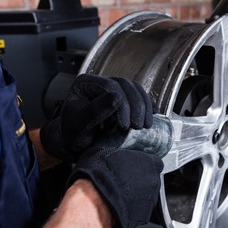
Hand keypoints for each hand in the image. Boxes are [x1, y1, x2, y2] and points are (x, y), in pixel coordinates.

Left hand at [40, 74, 156, 161]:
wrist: (75, 144)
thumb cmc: (73, 134)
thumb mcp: (80, 124)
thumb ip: (95, 110)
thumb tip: (117, 97)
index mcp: (85, 83)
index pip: (110, 86)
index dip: (122, 104)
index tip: (125, 125)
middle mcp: (100, 82)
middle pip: (125, 85)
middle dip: (136, 105)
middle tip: (138, 126)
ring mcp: (112, 89)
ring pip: (134, 89)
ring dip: (144, 106)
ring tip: (146, 125)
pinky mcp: (122, 99)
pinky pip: (138, 95)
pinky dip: (148, 104)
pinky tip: (154, 113)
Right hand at [69, 146, 162, 227]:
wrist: (94, 202)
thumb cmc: (99, 176)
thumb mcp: (102, 151)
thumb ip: (114, 152)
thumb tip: (106, 151)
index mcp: (149, 162)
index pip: (153, 160)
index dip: (142, 163)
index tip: (132, 165)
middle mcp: (153, 181)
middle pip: (150, 178)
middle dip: (139, 179)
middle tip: (122, 179)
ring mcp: (150, 200)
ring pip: (146, 195)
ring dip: (136, 194)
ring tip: (119, 193)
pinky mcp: (144, 216)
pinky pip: (140, 209)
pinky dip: (132, 208)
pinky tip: (118, 204)